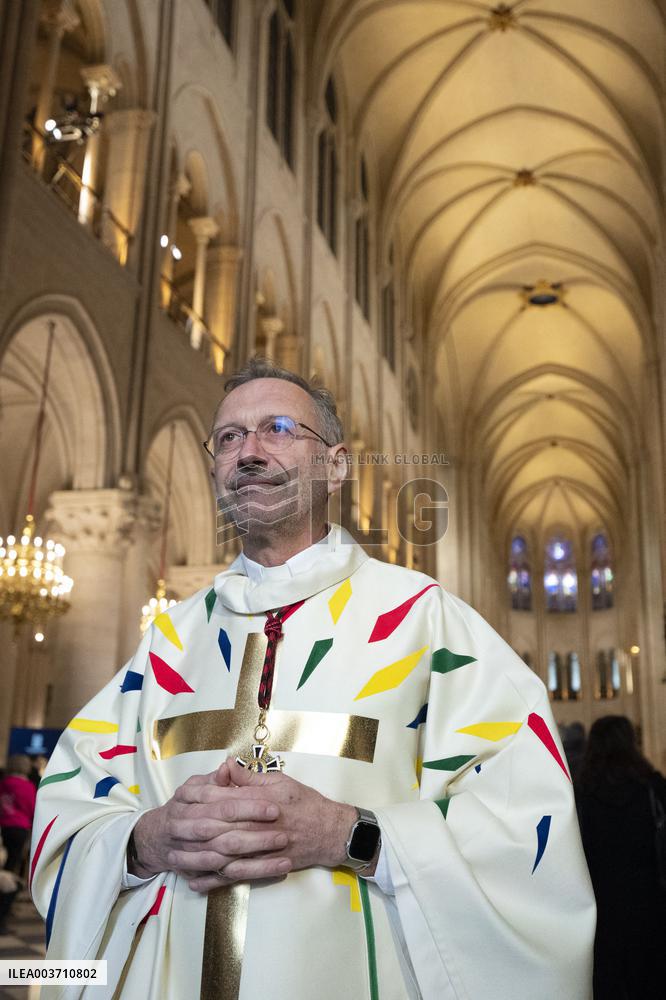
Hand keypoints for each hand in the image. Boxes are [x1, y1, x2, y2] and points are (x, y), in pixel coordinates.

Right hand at [130, 761, 290, 889]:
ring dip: (255, 858)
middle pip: (224, 833)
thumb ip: (215, 779)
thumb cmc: (185, 805)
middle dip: (255, 835)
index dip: (249, 806)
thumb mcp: (196, 786)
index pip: (223, 803)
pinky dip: (246, 876)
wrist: (157, 836)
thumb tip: (228, 765)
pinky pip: (222, 878)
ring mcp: (188, 851)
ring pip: (224, 858)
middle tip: (284, 835)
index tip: (274, 808)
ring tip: (283, 855)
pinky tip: (269, 873)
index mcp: (188, 800)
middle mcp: (185, 826)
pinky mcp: (195, 871)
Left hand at [181, 758, 357, 892]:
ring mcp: (259, 850)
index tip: (183, 797)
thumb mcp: (280, 781)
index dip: (202, 800)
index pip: (224, 801)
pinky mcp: (262, 867)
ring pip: (222, 856)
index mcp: (260, 803)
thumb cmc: (305, 803)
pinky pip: (233, 877)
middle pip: (218, 830)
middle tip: (171, 829)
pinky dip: (212, 881)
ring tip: (175, 857)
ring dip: (197, 858)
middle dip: (193, 831)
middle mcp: (257, 828)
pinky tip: (195, 881)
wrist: (329, 832)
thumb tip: (226, 766)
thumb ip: (250, 777)